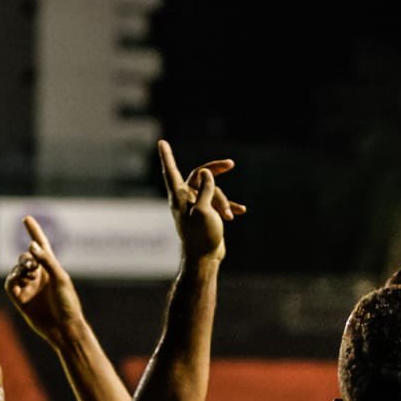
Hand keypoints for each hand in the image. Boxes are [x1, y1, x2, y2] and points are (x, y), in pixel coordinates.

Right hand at [4, 216, 84, 343]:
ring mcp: (29, 287)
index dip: (34, 231)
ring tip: (29, 277)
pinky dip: (12, 280)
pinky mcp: (20, 299)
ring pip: (15, 270)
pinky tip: (19, 283)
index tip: (27, 218)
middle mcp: (39, 276)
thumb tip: (31, 246)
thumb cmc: (67, 303)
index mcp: (51, 268)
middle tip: (32, 268)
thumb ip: (46, 261)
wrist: (63, 328)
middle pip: (25, 258)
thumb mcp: (60, 278)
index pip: (40, 246)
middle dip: (26, 260)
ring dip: (20, 270)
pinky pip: (9, 284)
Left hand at [158, 141, 245, 261]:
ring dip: (224, 202)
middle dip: (216, 171)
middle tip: (230, 164)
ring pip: (213, 191)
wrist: (205, 257)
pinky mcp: (207, 213)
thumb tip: (207, 173)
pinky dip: (228, 206)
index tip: (161, 142)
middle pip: (200, 175)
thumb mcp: (204, 210)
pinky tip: (240, 212)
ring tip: (228, 216)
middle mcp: (185, 198)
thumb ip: (205, 189)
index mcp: (179, 196)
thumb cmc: (201, 235)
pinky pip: (218, 203)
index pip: (171, 171)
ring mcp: (196, 205)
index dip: (167, 156)